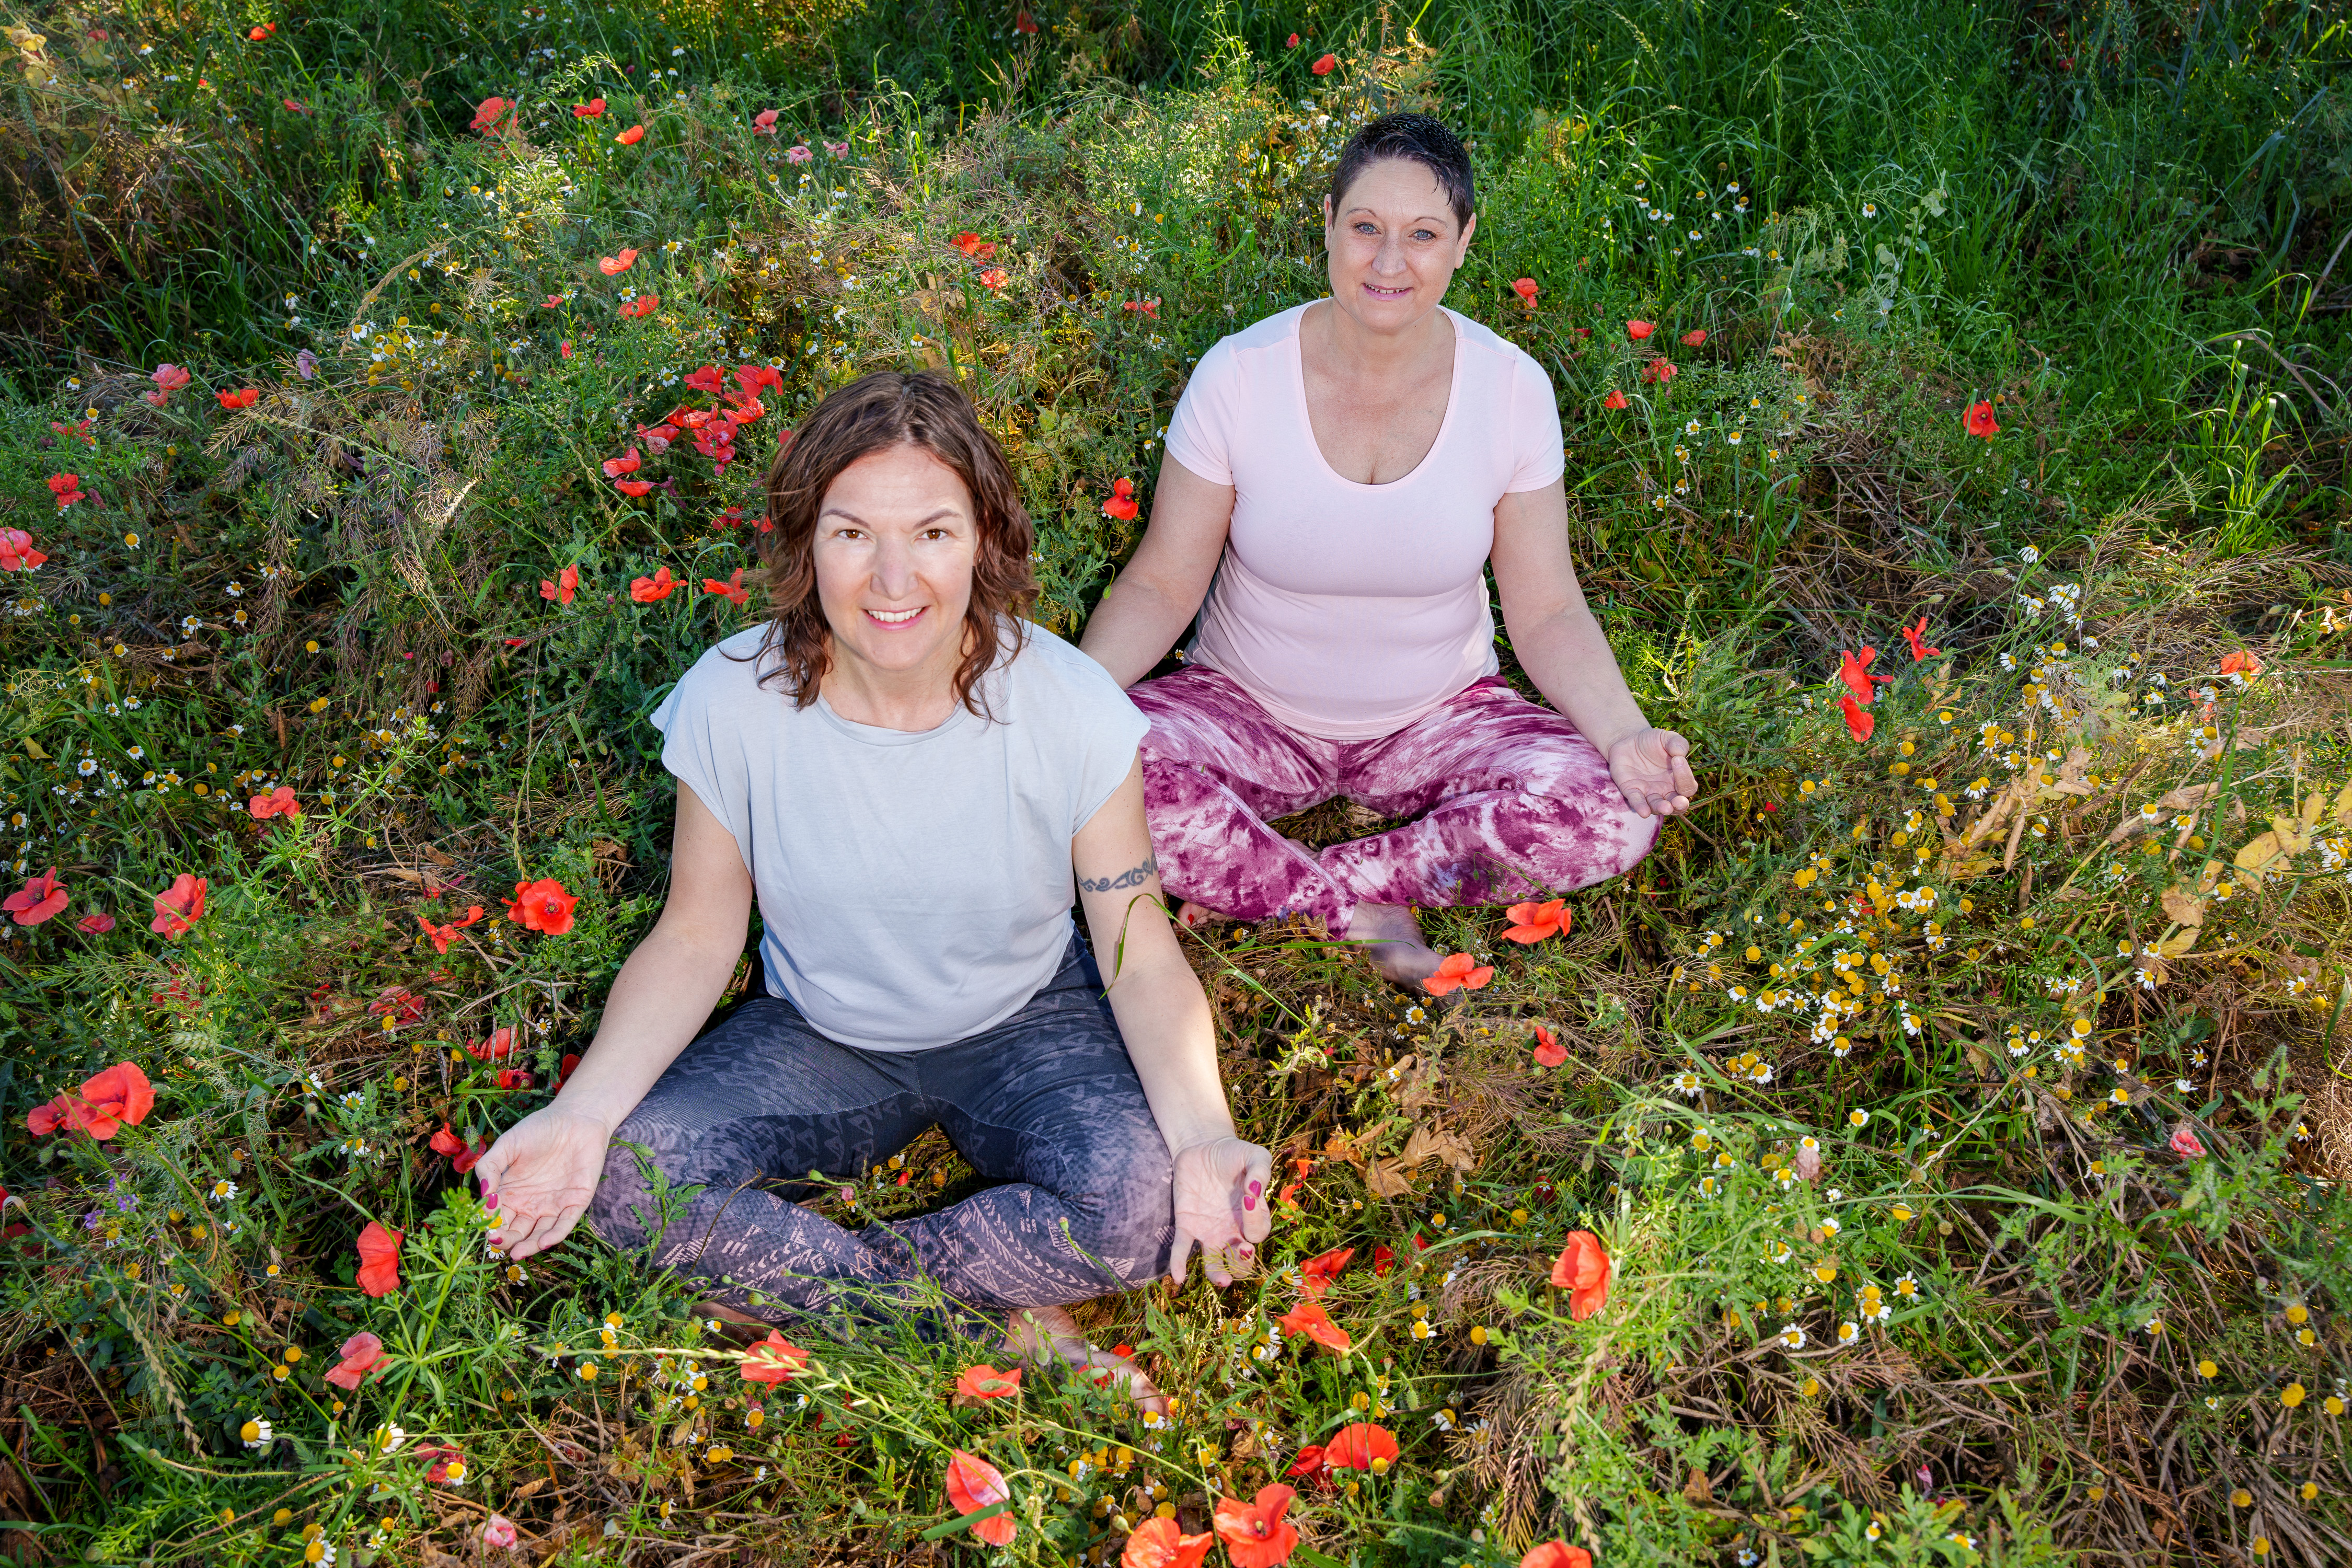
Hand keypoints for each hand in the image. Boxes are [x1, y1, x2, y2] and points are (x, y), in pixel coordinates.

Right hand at [469, 1105, 610, 1260]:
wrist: (576, 1117)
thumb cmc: (539, 1129)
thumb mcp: (508, 1144)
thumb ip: (490, 1167)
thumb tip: (483, 1194)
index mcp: (511, 1193)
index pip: (498, 1218)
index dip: (490, 1226)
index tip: (485, 1229)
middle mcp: (531, 1204)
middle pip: (516, 1231)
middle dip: (507, 1240)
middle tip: (499, 1244)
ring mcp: (554, 1205)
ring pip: (540, 1234)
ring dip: (529, 1246)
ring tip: (518, 1252)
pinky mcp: (576, 1202)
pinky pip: (565, 1224)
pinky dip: (555, 1235)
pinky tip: (544, 1242)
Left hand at [1167, 1135, 1272, 1287]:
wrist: (1202, 1145)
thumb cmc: (1233, 1153)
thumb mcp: (1254, 1155)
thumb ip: (1261, 1171)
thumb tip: (1255, 1191)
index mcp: (1252, 1217)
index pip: (1258, 1232)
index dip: (1255, 1222)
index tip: (1249, 1199)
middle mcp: (1232, 1229)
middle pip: (1241, 1259)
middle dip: (1243, 1263)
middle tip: (1242, 1252)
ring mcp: (1209, 1230)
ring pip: (1214, 1262)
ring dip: (1218, 1274)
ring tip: (1221, 1280)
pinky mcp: (1186, 1224)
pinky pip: (1182, 1248)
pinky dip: (1179, 1263)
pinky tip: (1178, 1277)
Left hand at [1606, 727, 1696, 817]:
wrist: (1628, 740)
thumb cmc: (1652, 741)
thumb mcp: (1666, 738)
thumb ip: (1677, 743)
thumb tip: (1680, 753)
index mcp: (1678, 779)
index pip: (1687, 786)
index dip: (1685, 777)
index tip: (1677, 760)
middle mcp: (1665, 790)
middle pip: (1677, 805)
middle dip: (1679, 805)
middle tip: (1680, 801)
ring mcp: (1648, 792)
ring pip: (1657, 806)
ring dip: (1661, 808)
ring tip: (1666, 808)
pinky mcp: (1631, 790)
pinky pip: (1637, 801)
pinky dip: (1640, 807)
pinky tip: (1644, 812)